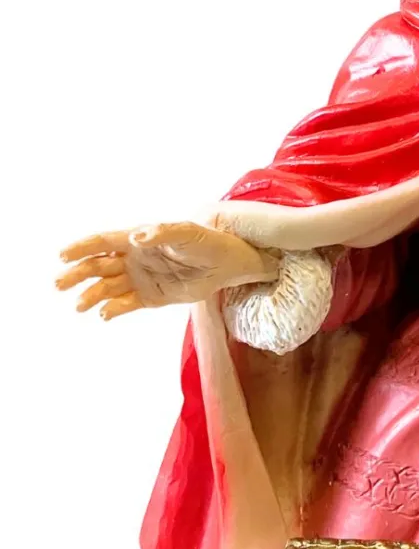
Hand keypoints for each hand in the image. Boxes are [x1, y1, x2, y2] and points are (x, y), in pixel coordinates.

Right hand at [56, 221, 279, 319]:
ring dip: (92, 295)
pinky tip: (103, 314)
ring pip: (108, 287)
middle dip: (78, 274)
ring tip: (80, 306)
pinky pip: (127, 304)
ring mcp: (141, 278)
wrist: (229, 264)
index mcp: (138, 239)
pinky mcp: (152, 297)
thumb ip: (162, 233)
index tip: (62, 255)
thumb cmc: (207, 241)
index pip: (104, 242)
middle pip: (98, 266)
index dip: (82, 247)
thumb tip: (137, 237)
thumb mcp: (187, 234)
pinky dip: (113, 309)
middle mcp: (135, 258)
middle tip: (59, 285)